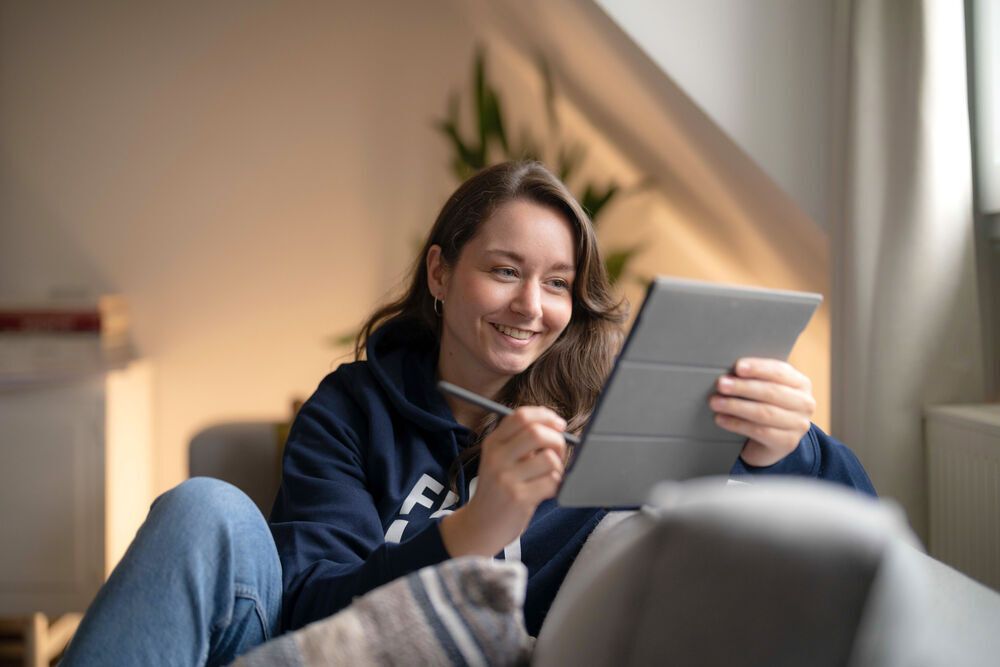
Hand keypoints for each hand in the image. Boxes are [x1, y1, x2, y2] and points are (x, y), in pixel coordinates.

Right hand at [440, 406, 566, 556]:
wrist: (481, 525)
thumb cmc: (498, 490)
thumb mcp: (499, 460)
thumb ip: (521, 441)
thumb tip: (554, 423)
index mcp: (493, 443)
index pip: (521, 416)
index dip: (545, 416)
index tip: (558, 424)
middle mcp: (497, 458)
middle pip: (536, 432)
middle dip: (557, 440)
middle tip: (558, 451)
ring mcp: (506, 478)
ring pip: (549, 458)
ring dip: (558, 466)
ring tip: (549, 475)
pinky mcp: (519, 498)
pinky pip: (551, 481)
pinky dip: (555, 484)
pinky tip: (545, 490)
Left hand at [709, 358, 815, 466]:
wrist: (772, 442)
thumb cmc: (765, 406)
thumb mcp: (765, 390)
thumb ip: (755, 378)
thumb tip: (729, 371)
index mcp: (801, 383)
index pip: (780, 371)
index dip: (758, 368)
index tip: (738, 366)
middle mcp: (805, 403)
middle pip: (771, 392)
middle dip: (743, 387)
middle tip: (721, 384)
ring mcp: (799, 424)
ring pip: (764, 412)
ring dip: (736, 406)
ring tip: (716, 402)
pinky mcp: (788, 442)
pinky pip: (759, 431)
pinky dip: (737, 424)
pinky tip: (721, 419)